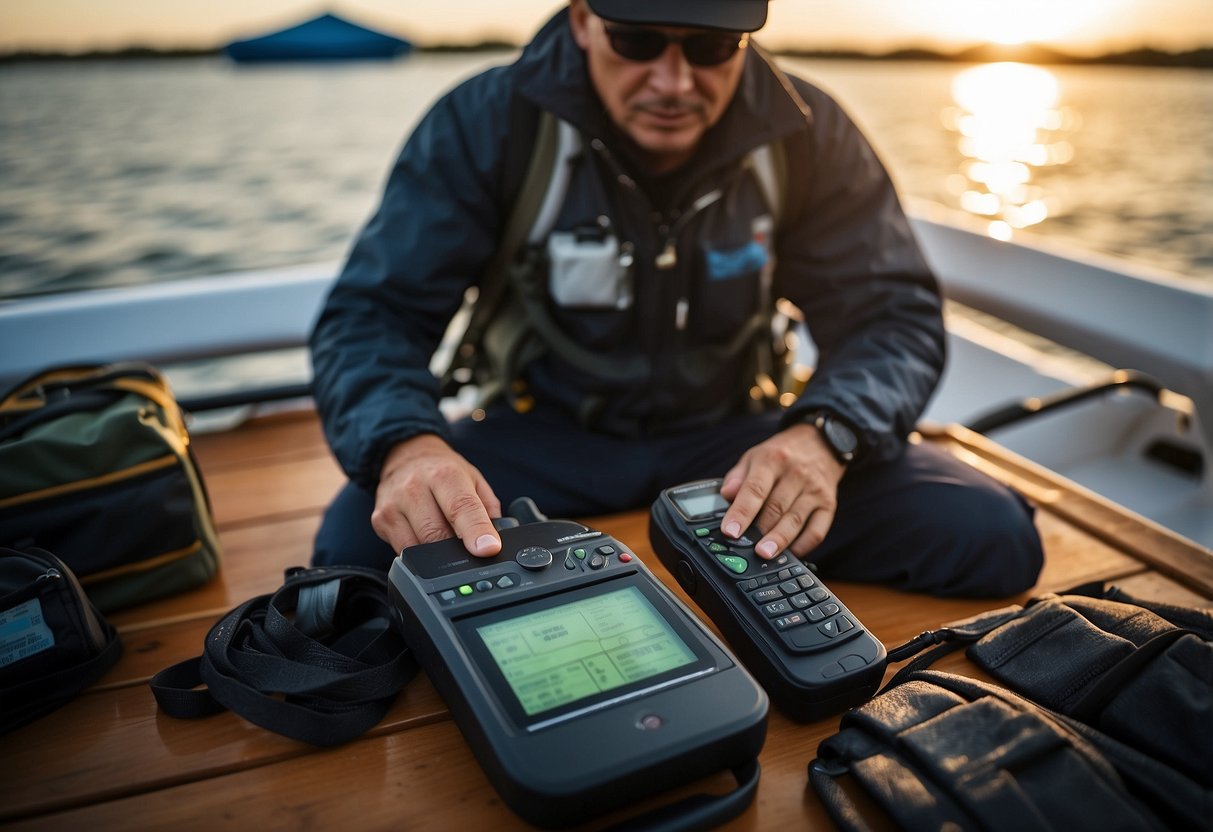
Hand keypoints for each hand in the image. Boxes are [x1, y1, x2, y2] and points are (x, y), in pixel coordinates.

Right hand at [372, 434, 502, 557]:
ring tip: (446, 541)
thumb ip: (488, 510)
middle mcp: (415, 487)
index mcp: (445, 475)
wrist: (405, 454)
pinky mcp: (380, 520)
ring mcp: (394, 505)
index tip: (488, 549)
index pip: (462, 507)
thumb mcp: (473, 480)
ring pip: (418, 547)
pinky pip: (402, 550)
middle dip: (457, 550)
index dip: (477, 531)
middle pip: (437, 533)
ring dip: (437, 555)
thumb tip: (494, 542)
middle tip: (469, 552)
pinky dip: (419, 554)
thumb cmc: (444, 472)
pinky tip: (425, 540)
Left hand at [717, 423, 844, 559]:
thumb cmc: (782, 454)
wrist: (820, 443)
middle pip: (775, 508)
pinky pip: (818, 530)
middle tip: (744, 549)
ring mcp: (814, 490)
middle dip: (759, 531)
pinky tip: (790, 553)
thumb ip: (737, 477)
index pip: (754, 489)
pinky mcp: (829, 504)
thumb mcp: (754, 456)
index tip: (730, 531)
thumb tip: (725, 495)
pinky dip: (804, 545)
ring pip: (795, 520)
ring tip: (765, 554)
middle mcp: (796, 474)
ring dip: (780, 540)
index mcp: (772, 460)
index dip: (741, 512)